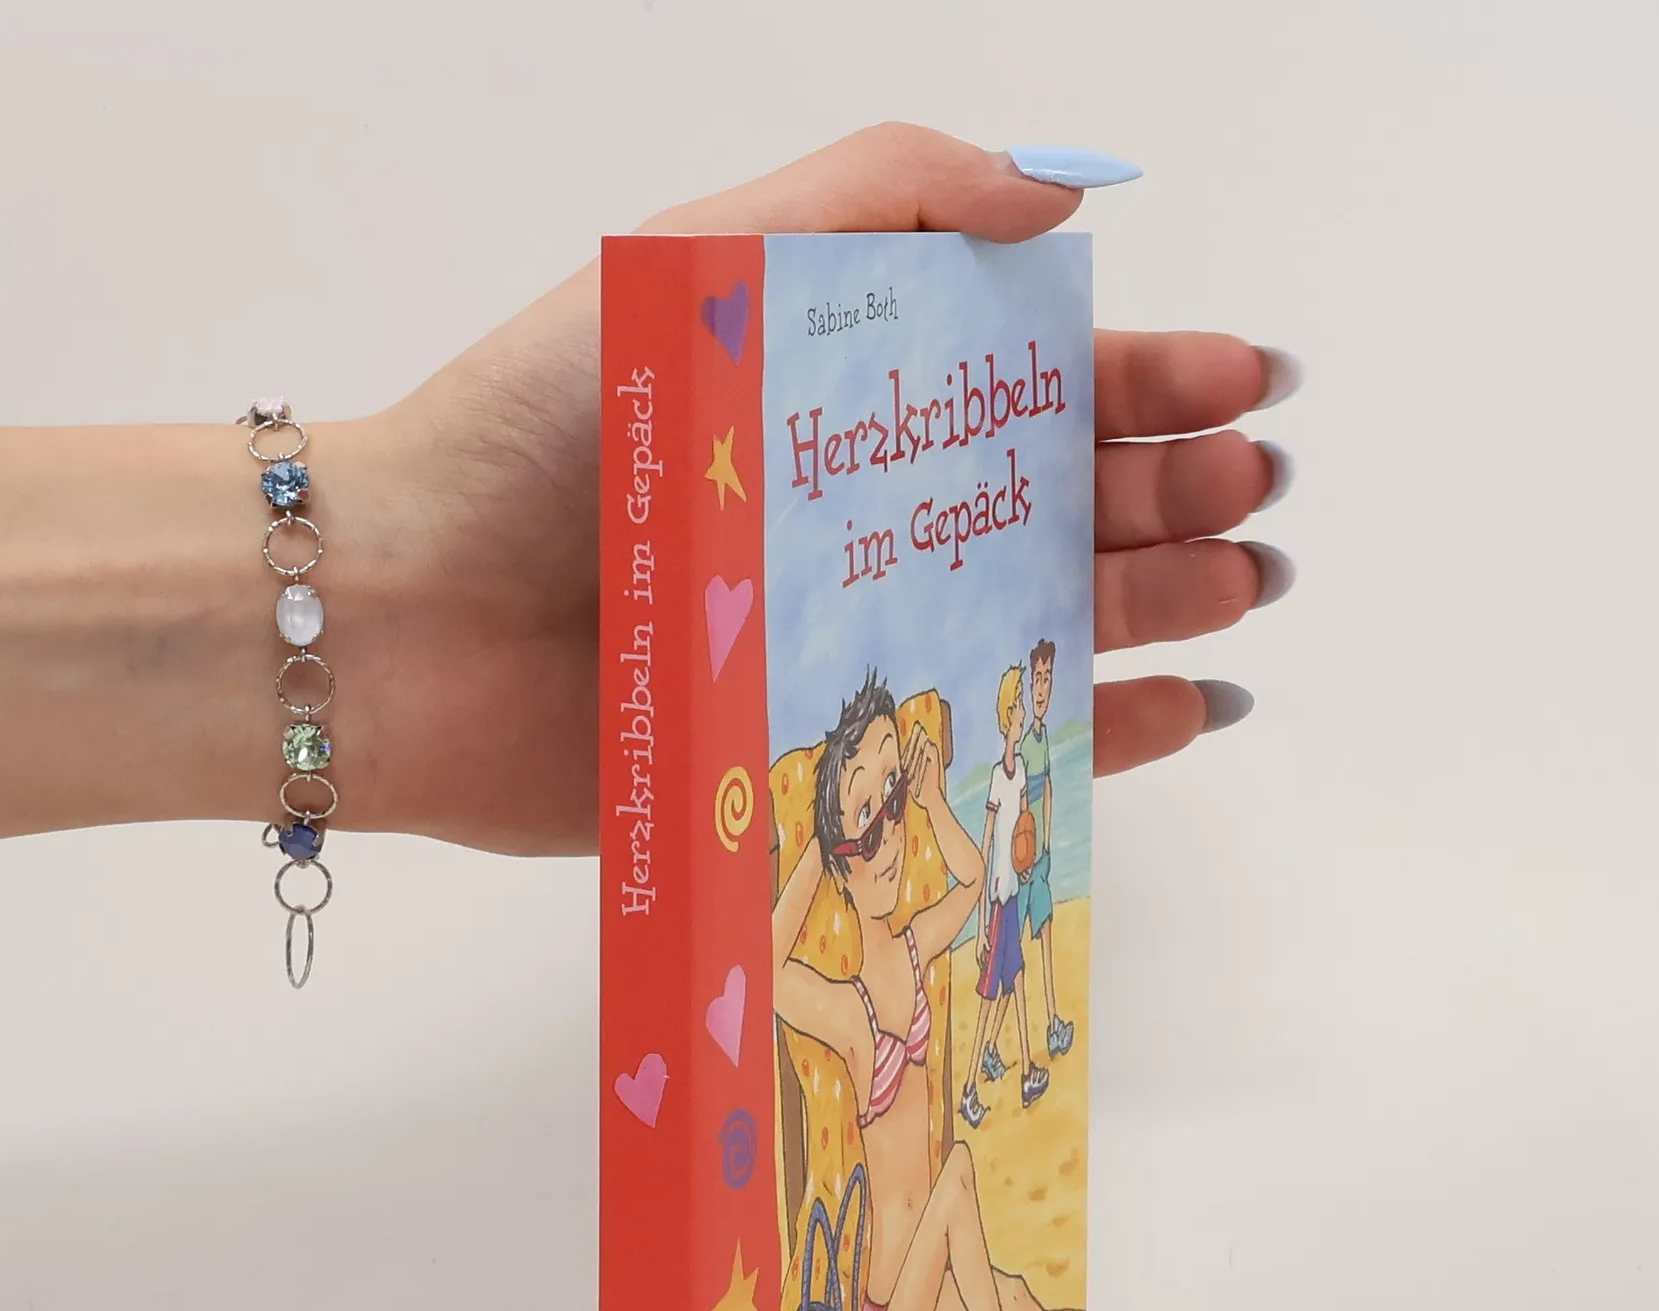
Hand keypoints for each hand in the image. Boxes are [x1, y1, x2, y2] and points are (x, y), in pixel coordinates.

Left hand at [348, 123, 1293, 853]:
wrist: (412, 615)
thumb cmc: (541, 430)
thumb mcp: (709, 255)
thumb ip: (883, 196)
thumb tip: (1064, 194)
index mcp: (852, 405)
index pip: (1035, 386)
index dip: (1149, 378)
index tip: (1241, 382)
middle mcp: (868, 527)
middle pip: (1061, 509)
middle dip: (1173, 491)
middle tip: (1246, 491)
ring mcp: (859, 651)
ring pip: (1050, 628)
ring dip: (1160, 603)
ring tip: (1237, 583)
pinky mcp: (837, 768)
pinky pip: (997, 752)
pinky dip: (1100, 735)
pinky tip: (1183, 701)